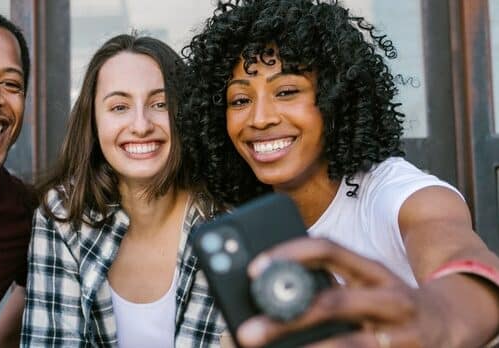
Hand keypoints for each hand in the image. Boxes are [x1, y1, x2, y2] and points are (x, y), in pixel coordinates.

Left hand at [236, 237, 447, 347]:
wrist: (450, 323)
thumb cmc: (388, 303)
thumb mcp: (364, 283)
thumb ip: (325, 283)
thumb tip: (264, 289)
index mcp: (372, 270)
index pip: (328, 249)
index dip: (290, 255)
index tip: (253, 269)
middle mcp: (390, 298)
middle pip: (333, 302)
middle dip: (286, 318)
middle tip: (246, 331)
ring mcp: (401, 333)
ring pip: (349, 343)